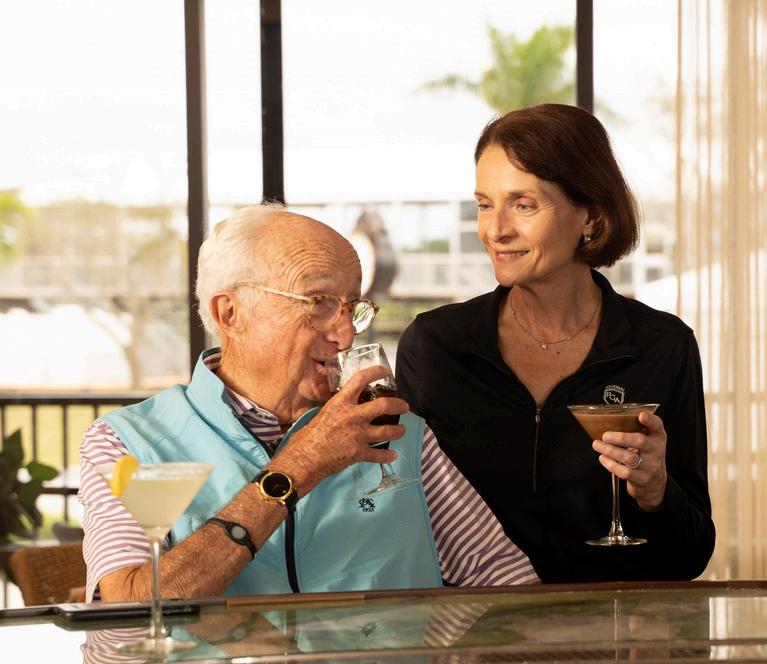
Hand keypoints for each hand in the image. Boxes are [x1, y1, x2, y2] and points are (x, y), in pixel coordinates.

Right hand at [270, 365, 408, 494]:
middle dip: (398, 404)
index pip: (360, 380)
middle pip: (384, 405)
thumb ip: (337, 409)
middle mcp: (353, 416)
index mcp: (341, 403)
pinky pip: (379, 454)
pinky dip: (387, 456)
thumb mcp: (322, 414)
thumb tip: (345, 409)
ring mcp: (358, 435)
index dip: (375, 372)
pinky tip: (392, 455)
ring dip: (398, 430)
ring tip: (402, 430)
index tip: (384, 371)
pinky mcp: (359, 453)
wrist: (304, 459)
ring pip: (387, 431)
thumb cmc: (306, 437)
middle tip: (404, 406)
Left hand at [592, 410, 667, 509]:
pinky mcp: (641, 479)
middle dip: (620, 438)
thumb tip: (608, 420)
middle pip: (640, 441)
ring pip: (629, 458)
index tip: (641, 415)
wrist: (655, 482)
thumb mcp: (647, 440)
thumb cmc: (646, 455)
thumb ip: (635, 429)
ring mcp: (650, 466)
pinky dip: (611, 464)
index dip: (650, 420)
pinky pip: (624, 472)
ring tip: (597, 444)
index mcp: (657, 437)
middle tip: (605, 436)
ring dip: (610, 450)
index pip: (657, 425)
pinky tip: (603, 458)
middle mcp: (656, 450)